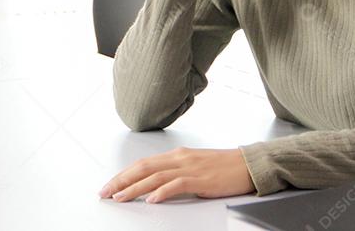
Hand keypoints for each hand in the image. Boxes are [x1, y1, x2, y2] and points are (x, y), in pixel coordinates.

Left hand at [98, 147, 255, 203]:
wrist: (249, 164)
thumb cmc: (224, 167)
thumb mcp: (195, 166)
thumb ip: (176, 172)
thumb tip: (155, 185)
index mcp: (178, 155)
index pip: (143, 163)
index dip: (123, 174)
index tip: (109, 185)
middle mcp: (180, 158)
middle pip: (144, 168)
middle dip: (121, 181)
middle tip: (105, 192)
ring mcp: (190, 168)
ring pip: (155, 176)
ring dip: (134, 188)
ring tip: (120, 197)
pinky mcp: (201, 179)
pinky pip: (177, 184)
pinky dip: (162, 192)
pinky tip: (152, 200)